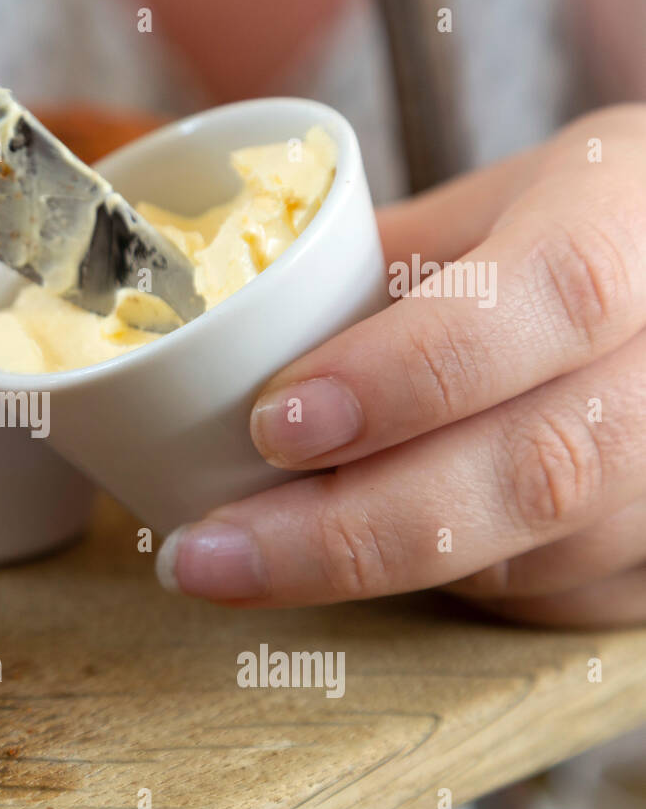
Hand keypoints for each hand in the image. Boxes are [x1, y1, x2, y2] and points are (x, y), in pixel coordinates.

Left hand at [157, 105, 645, 626]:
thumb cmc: (552, 236)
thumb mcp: (471, 210)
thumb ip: (362, 267)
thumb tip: (205, 340)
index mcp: (631, 217)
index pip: (554, 293)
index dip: (410, 371)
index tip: (276, 422)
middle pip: (540, 466)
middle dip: (349, 529)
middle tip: (209, 553)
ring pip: (536, 554)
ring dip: (365, 573)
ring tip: (234, 566)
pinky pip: (544, 598)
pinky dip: (429, 588)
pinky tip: (345, 566)